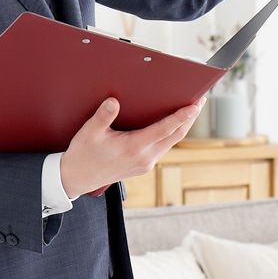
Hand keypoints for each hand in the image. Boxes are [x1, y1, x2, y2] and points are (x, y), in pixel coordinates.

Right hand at [59, 96, 201, 198]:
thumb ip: (103, 116)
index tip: (195, 105)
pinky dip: (171, 134)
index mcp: (133, 148)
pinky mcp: (144, 166)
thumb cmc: (83, 154)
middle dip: (189, 118)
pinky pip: (163, 147)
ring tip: (191, 109)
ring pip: (171, 142)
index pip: (164, 129)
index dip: (182, 116)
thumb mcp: (90, 132)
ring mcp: (146, 164)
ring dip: (182, 126)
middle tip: (200, 100)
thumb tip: (114, 101)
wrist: (77, 178)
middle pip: (175, 136)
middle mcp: (144, 158)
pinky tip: (173, 124)